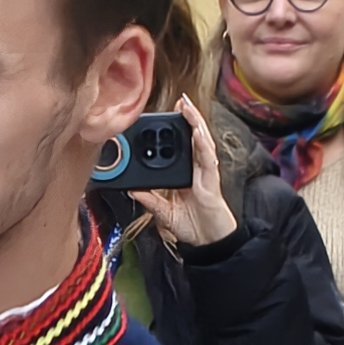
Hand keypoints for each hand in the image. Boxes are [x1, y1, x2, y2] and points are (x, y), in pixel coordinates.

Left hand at [144, 96, 238, 249]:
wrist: (209, 243)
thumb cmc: (193, 227)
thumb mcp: (163, 212)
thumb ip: (149, 199)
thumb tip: (132, 189)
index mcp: (187, 174)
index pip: (181, 146)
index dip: (176, 129)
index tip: (166, 115)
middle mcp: (197, 170)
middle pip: (193, 138)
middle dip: (187, 118)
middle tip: (180, 101)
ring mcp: (206, 174)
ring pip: (202, 142)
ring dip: (195, 123)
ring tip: (188, 107)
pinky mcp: (211, 181)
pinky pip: (207, 159)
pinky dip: (202, 143)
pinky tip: (197, 131)